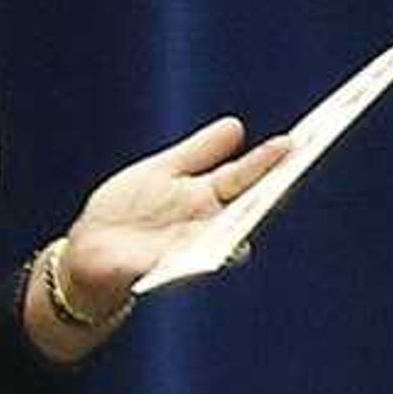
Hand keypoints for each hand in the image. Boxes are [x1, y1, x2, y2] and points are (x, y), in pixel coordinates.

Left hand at [46, 115, 294, 315]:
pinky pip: (188, 261)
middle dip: (273, 182)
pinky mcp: (163, 268)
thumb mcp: (164, 171)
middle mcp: (209, 223)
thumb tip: (236, 125)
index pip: (251, 175)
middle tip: (297, 154)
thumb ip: (200, 153)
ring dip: (246, 216)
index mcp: (211, 196)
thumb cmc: (129, 211)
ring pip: (228, 233)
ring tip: (269, 190)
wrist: (91, 251)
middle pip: (248, 201)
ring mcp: (190, 247)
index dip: (275, 159)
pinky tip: (225, 241)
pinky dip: (204, 254)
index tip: (300, 137)